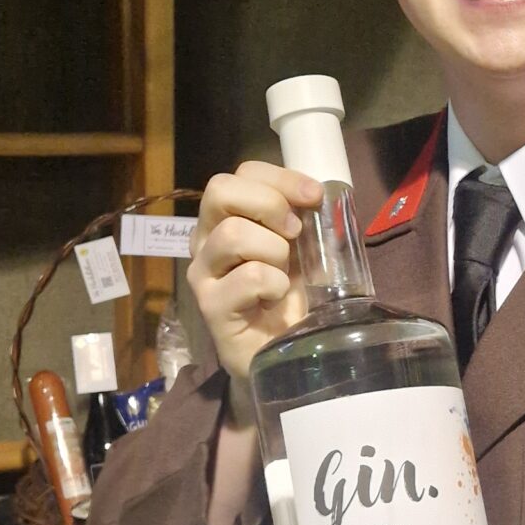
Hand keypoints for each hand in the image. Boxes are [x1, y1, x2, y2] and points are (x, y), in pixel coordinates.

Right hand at [187, 161, 323, 383]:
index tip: (314, 196)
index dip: (281, 178)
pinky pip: (248, 277)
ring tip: (284, 275)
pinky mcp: (211, 306)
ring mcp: (203, 273)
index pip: (242, 173)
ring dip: (274, 251)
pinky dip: (274, 285)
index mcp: (226, 218)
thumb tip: (321, 194)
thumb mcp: (301, 249)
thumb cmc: (289, 296)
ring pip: (233, 234)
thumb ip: (302, 219)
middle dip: (269, 205)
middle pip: (220, 190)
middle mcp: (205, 239)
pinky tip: (275, 301)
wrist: (280, 351)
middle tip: (294, 234)